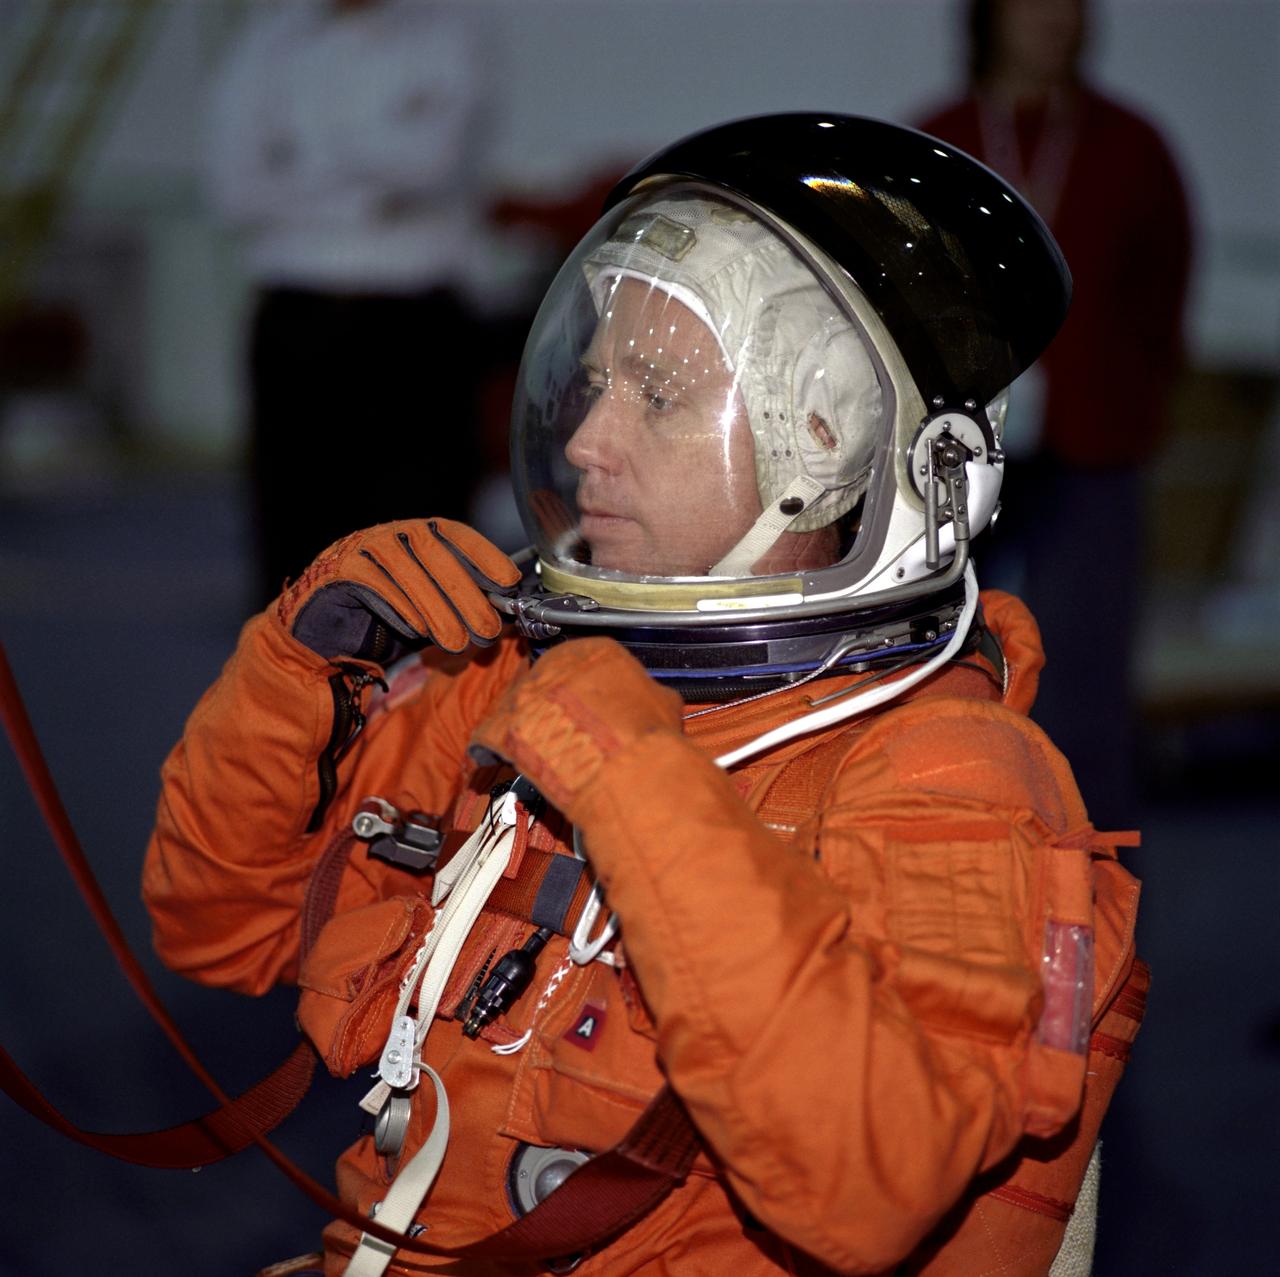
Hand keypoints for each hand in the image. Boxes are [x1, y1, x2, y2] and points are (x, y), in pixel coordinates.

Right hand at [278, 519, 519, 661]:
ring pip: (408, 570)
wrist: (327, 633)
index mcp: (420, 535)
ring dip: (437, 608)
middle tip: (487, 629)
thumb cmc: (387, 619)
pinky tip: (417, 630)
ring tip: (456, 642)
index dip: (485, 555)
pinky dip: (400, 607)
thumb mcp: (433, 611)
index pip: (457, 535)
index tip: (509, 582)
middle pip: (435, 553)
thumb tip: (504, 616)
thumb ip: (461, 606)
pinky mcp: (341, 568)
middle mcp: (394, 534)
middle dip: (466, 593)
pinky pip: (374, 583)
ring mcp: (365, 546)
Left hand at [470, 637, 682, 819]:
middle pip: (549, 681)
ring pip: (519, 705)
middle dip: (555, 705)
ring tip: (544, 749)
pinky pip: (489, 736)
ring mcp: (524, 693)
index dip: (588, 691)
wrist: (623, 771)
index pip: (586, 664)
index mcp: (596, 650)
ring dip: (527, 724)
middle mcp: (555, 663)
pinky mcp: (500, 726)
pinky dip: (494, 749)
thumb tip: (655, 702)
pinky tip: (508, 760)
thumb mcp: (664, 707)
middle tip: (567, 730)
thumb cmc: (645, 738)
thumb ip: (649, 697)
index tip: (591, 708)